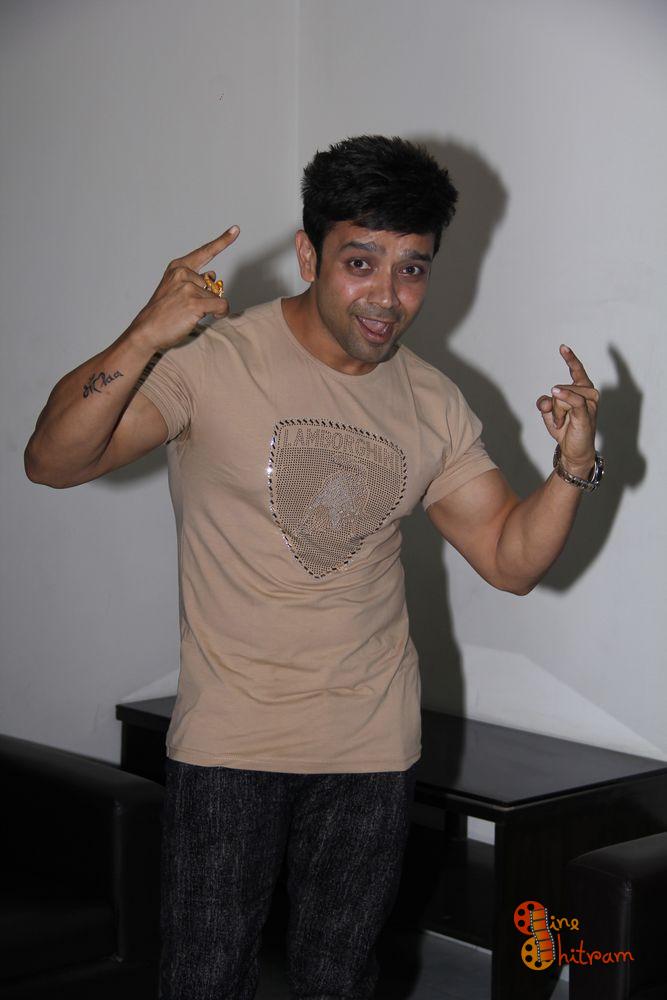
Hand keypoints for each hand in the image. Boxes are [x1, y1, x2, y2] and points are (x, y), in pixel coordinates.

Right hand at [126, 226, 239, 351]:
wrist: (146, 330)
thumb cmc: (162, 313)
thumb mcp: (175, 289)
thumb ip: (194, 280)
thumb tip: (213, 274)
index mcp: (178, 267)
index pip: (205, 252)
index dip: (223, 241)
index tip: (236, 229)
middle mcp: (183, 273)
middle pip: (213, 284)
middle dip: (207, 298)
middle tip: (186, 308)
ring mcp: (188, 287)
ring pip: (216, 296)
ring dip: (209, 308)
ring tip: (188, 314)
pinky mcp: (194, 302)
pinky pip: (221, 304)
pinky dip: (220, 312)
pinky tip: (206, 316)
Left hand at [536, 345, 598, 476]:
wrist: (574, 450)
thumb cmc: (565, 429)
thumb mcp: (549, 413)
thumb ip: (545, 402)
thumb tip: (549, 396)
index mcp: (582, 390)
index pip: (577, 371)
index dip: (570, 358)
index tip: (563, 347)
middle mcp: (589, 393)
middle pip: (559, 390)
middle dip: (552, 408)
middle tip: (559, 421)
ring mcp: (589, 403)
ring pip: (561, 397)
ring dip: (556, 414)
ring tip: (562, 424)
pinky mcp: (586, 414)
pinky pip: (573, 400)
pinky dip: (564, 396)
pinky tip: (555, 392)